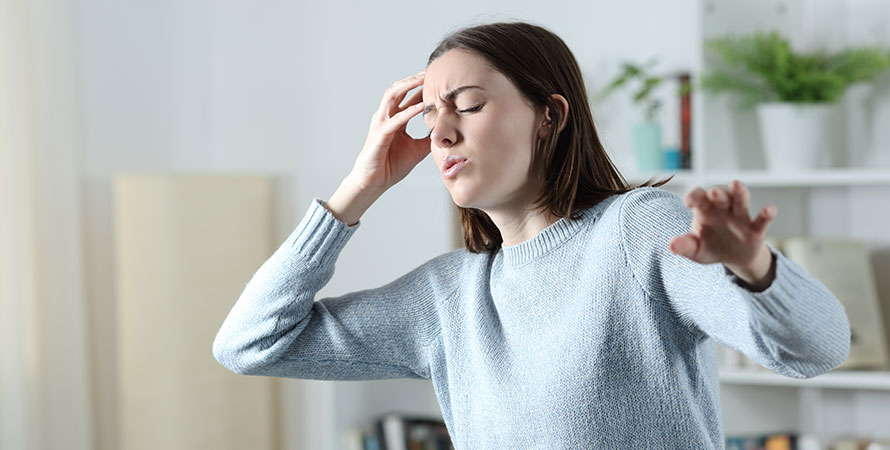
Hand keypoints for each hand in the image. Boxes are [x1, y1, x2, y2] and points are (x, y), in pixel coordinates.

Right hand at [349, 70, 431, 192]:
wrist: (374, 182)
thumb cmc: (391, 166)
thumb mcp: (418, 150)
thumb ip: (429, 138)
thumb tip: (447, 133)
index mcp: (395, 119)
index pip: (408, 97)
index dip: (421, 88)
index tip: (438, 79)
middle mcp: (386, 117)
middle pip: (398, 90)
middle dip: (413, 79)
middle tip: (431, 71)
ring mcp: (381, 124)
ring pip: (392, 96)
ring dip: (407, 86)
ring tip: (423, 79)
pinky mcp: (379, 135)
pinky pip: (395, 120)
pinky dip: (408, 111)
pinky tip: (421, 106)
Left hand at [669, 180, 776, 285]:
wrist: (734, 258)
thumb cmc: (711, 247)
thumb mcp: (696, 250)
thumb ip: (685, 246)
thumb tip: (671, 246)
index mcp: (705, 210)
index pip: (698, 197)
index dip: (694, 196)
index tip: (688, 202)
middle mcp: (723, 209)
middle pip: (721, 195)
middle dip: (717, 193)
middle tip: (713, 193)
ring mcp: (740, 217)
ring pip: (741, 200)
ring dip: (740, 193)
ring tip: (737, 185)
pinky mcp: (755, 230)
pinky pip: (762, 220)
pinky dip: (766, 214)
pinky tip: (770, 209)